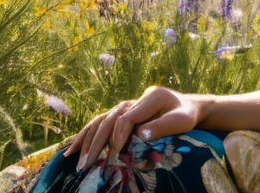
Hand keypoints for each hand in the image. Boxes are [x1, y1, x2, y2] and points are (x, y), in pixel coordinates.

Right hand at [62, 86, 208, 170]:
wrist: (188, 107)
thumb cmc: (186, 116)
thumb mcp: (181, 121)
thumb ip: (161, 126)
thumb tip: (139, 135)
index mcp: (151, 97)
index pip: (128, 116)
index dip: (119, 134)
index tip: (114, 151)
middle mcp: (135, 99)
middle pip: (110, 119)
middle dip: (95, 142)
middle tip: (85, 163)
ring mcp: (127, 105)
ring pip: (101, 120)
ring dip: (86, 138)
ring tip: (71, 156)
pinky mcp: (123, 112)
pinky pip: (102, 122)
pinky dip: (88, 134)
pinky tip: (76, 147)